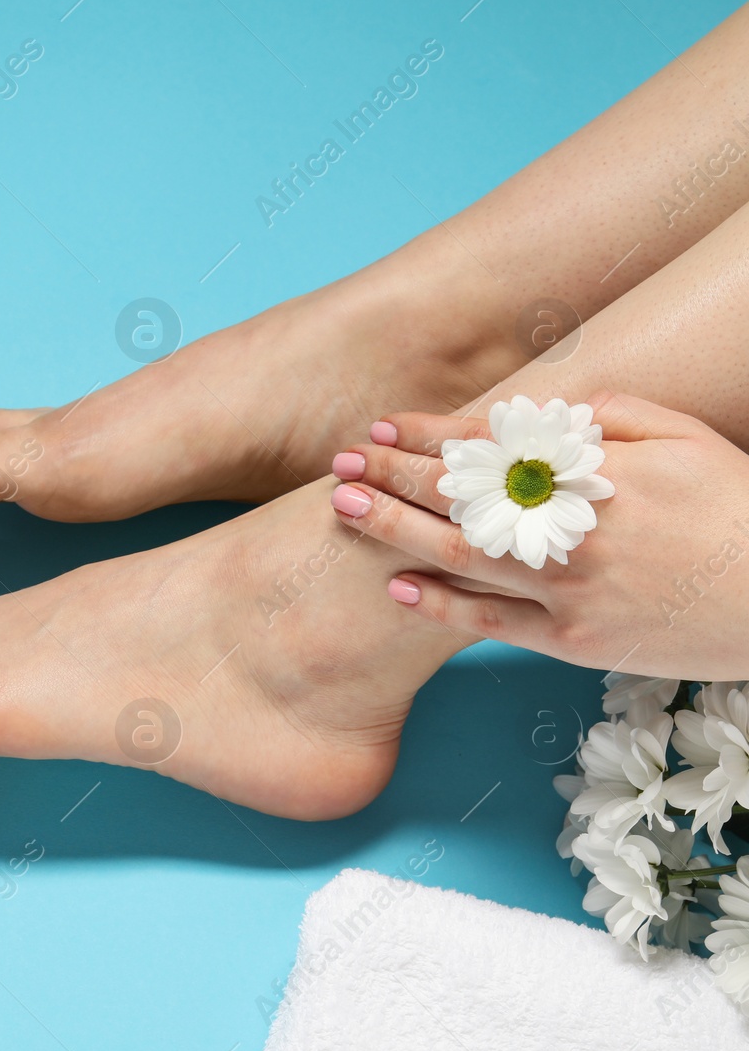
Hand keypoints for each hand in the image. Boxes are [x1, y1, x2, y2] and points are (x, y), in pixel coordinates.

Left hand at [326, 391, 748, 680]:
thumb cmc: (737, 507)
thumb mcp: (683, 438)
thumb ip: (608, 415)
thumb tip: (540, 409)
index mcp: (597, 475)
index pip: (489, 448)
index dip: (429, 436)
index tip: (382, 425)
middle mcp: (573, 531)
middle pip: (459, 499)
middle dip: (393, 476)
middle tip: (341, 460)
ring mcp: (568, 590)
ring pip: (460, 556)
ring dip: (394, 530)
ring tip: (345, 507)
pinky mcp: (573, 640)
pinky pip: (491, 621)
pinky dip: (439, 605)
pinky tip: (396, 584)